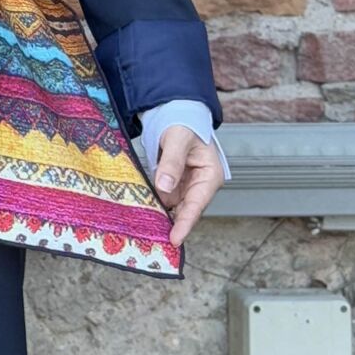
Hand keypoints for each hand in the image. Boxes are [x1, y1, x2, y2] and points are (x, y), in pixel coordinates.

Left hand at [151, 125, 225, 246]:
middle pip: (186, 210)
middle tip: (157, 240)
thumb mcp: (177, 139)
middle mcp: (201, 184)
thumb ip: (171, 162)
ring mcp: (187, 185)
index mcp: (210, 175)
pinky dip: (156, 205)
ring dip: (163, 216)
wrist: (176, 113)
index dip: (185, 223)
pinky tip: (145, 212)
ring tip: (148, 230)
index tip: (175, 239)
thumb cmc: (183, 122)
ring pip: (174, 206)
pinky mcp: (174, 183)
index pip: (197, 204)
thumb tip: (165, 187)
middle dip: (173, 225)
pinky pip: (165, 198)